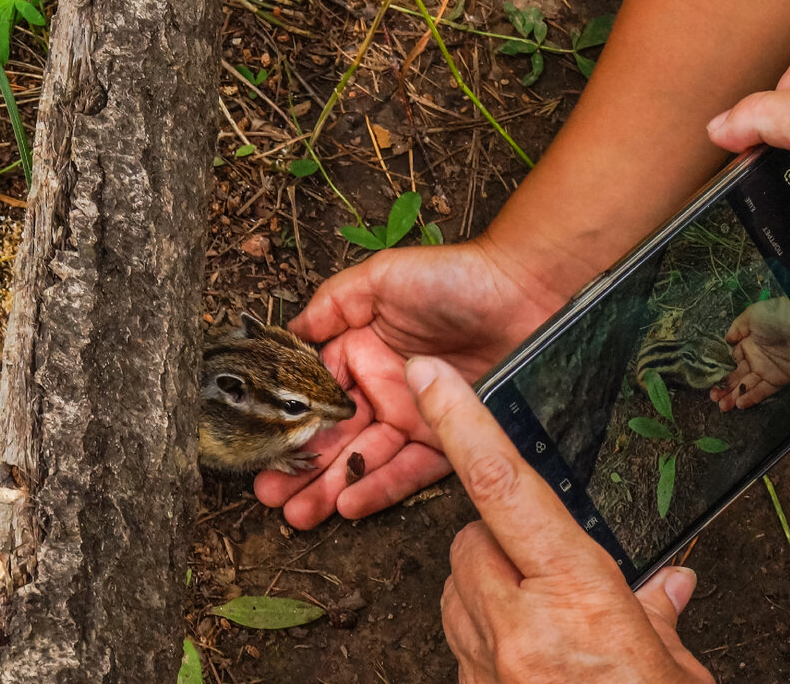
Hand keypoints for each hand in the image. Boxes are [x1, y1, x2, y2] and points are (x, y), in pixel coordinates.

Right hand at [253, 240, 567, 527]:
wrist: (527, 292)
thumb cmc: (455, 276)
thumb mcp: (384, 277)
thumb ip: (334, 303)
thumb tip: (289, 330)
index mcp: (362, 351)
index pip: (316, 395)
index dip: (289, 422)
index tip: (262, 449)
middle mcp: (384, 387)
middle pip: (335, 434)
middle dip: (300, 467)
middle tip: (268, 494)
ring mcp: (416, 415)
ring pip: (365, 459)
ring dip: (329, 486)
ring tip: (296, 512)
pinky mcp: (450, 437)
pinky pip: (410, 470)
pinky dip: (379, 488)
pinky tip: (346, 505)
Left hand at [404, 356, 713, 683]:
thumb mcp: (676, 666)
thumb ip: (659, 611)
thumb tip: (668, 584)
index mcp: (578, 596)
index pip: (503, 484)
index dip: (462, 422)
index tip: (428, 377)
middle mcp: (519, 629)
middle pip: (471, 539)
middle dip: (501, 539)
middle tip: (549, 569)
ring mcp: (486, 667)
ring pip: (456, 589)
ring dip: (489, 586)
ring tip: (544, 617)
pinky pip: (459, 642)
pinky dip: (486, 635)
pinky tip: (531, 656)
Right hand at [711, 296, 789, 409]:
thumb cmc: (774, 316)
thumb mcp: (751, 316)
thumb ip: (737, 327)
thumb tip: (727, 339)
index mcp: (748, 344)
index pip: (732, 362)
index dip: (722, 372)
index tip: (712, 381)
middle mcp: (755, 358)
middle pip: (737, 377)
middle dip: (725, 388)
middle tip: (713, 398)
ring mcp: (767, 370)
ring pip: (747, 386)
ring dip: (734, 396)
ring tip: (722, 406)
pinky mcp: (779, 379)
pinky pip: (764, 391)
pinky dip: (752, 397)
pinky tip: (739, 404)